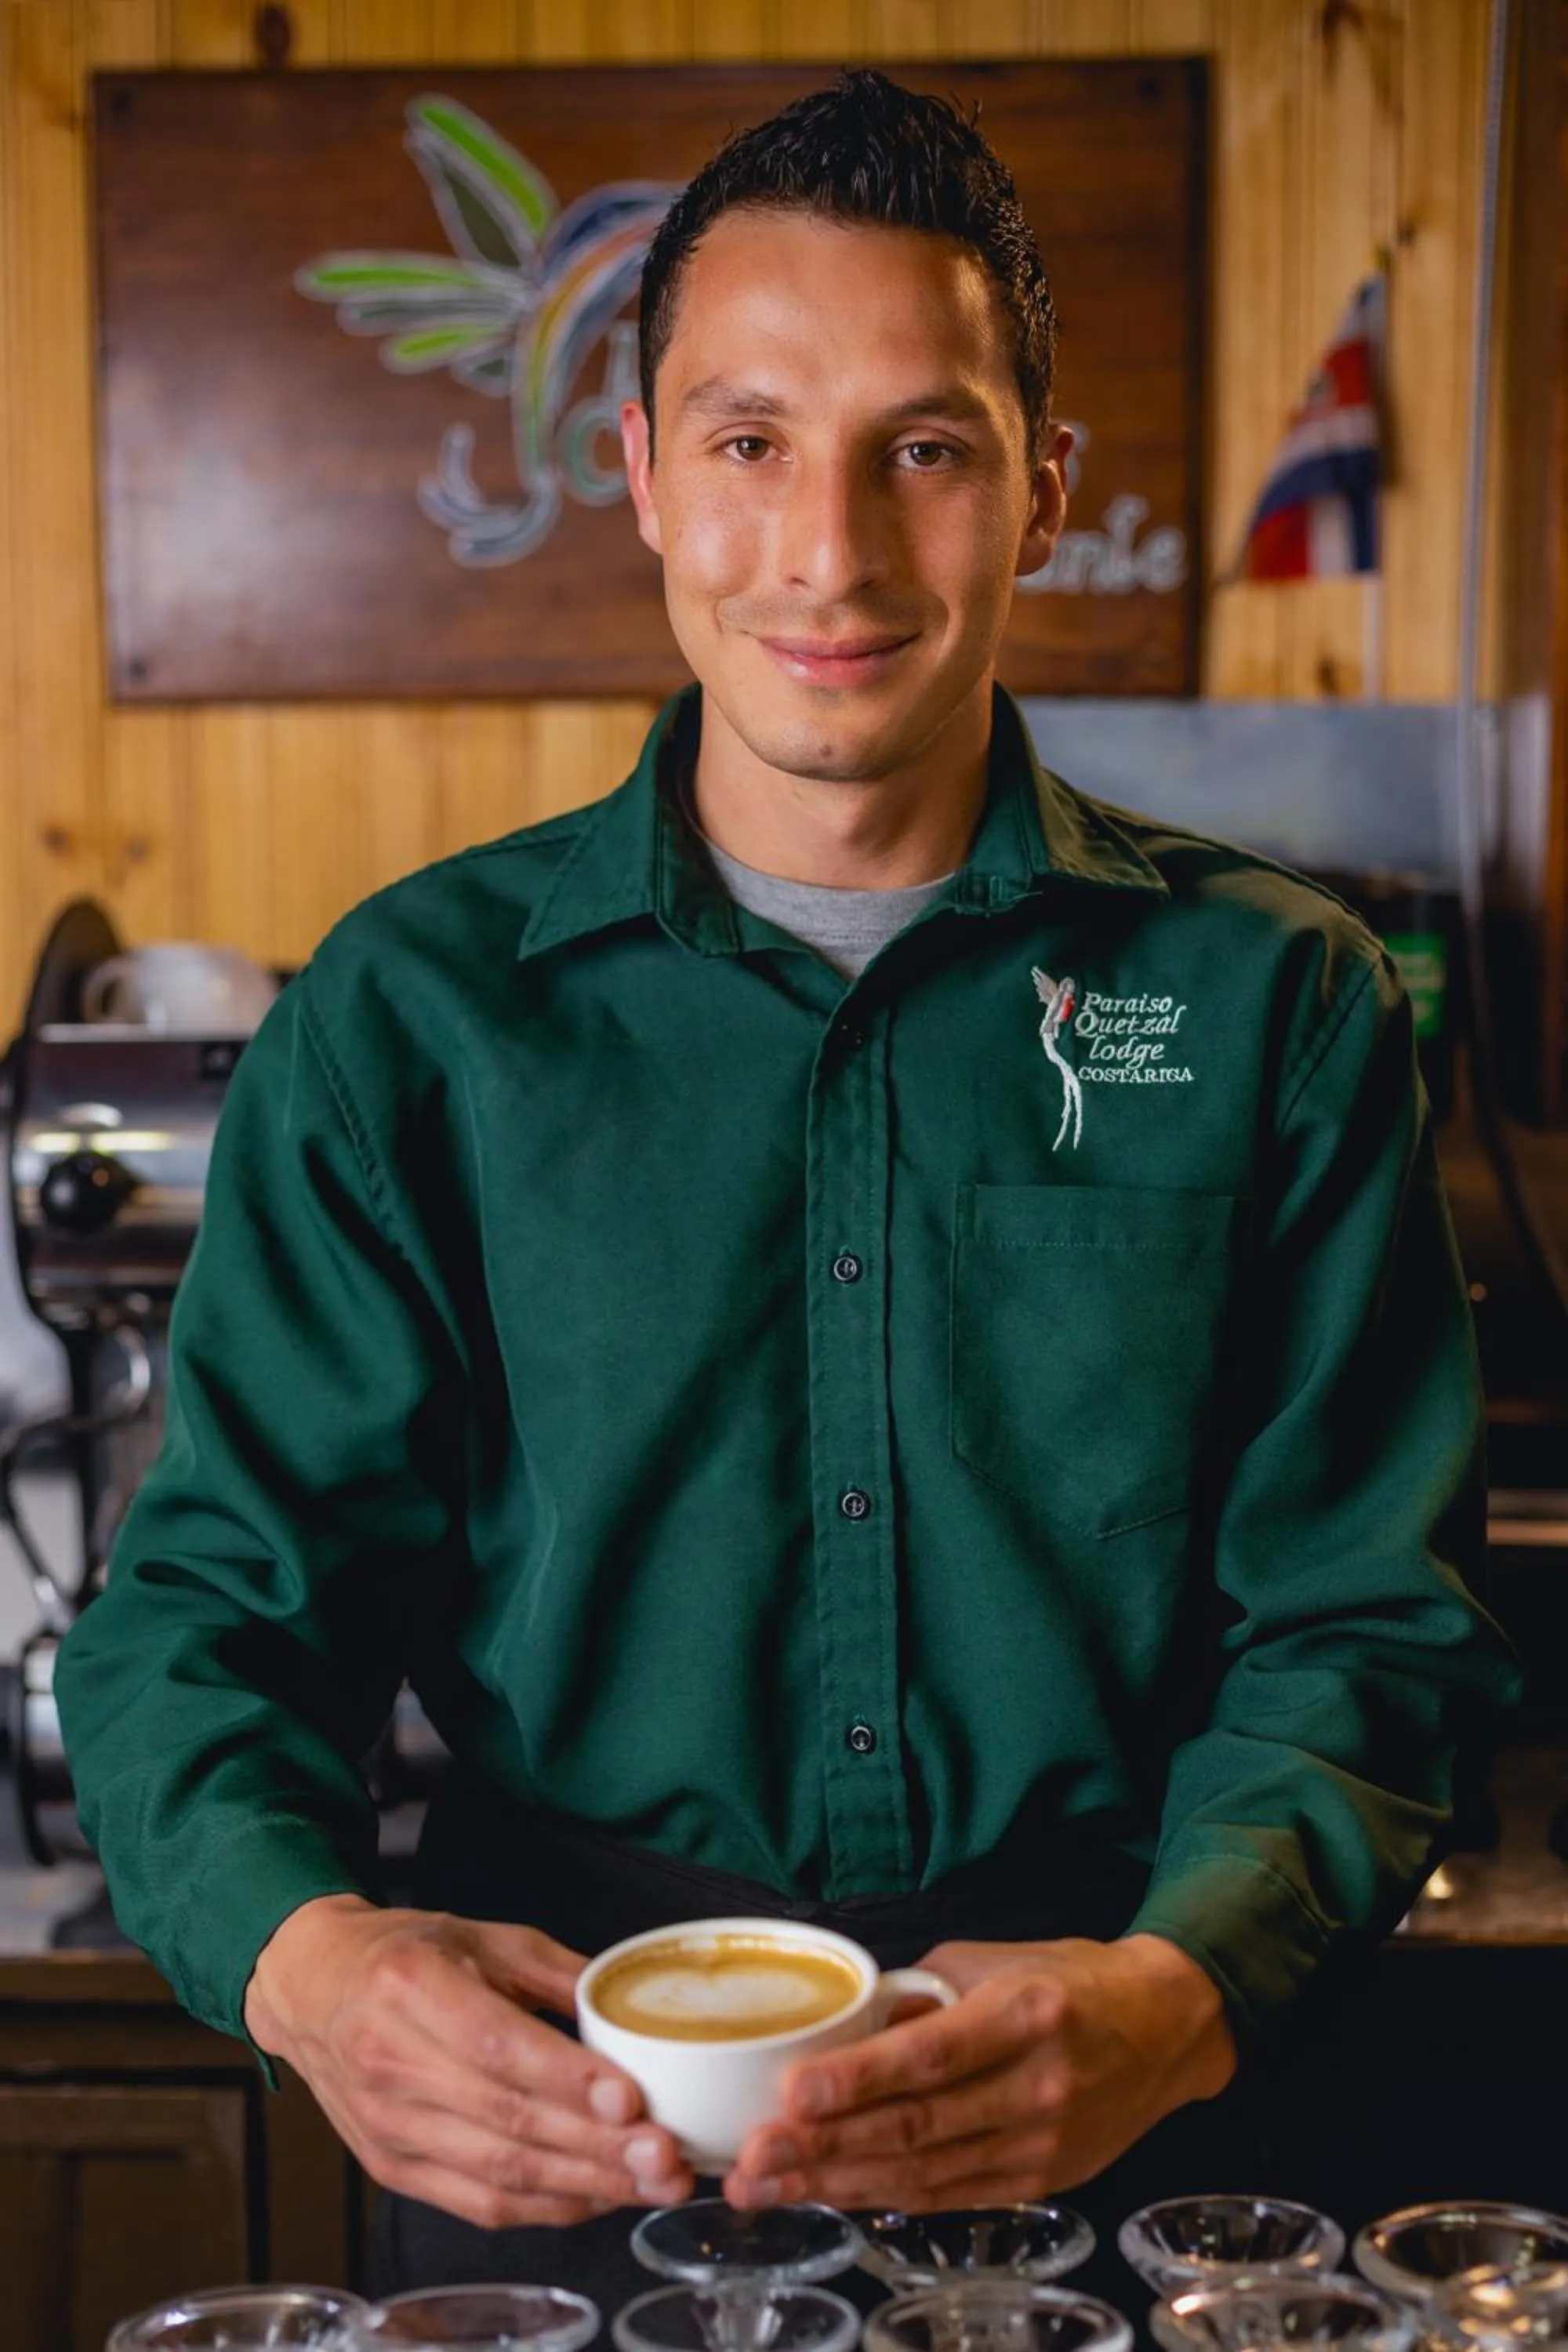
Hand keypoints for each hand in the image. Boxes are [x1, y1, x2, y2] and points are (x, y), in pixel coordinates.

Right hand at [245, 1895, 694, 2227]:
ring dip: (582, 2185)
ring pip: (497, 2171)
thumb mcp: (482, 1934)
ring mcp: (387, 2125)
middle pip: (505, 2120)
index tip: (630, 2098)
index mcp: (412, 1986)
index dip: (566, 2079)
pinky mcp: (391, 2168)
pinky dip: (544, 2206)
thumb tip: (633, 2009)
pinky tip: (595, 2196)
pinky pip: (477, 2202)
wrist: (311, 1988)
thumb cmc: (403, 1954)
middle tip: (666, 2156)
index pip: (496, 2045)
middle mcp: (391, 2061)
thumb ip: (558, 1971)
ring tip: (649, 2183)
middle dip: (596, 2146)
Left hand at [725, 1933, 1235, 2211]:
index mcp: (1024, 2015)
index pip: (929, 2056)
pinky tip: (832, 2195)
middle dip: (824, 2148)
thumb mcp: (993, 1961)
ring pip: (924, 2174)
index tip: (792, 2093)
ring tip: (769, 2185)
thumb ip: (917, 1995)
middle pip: (915, 2128)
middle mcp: (1036, 2086)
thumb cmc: (1068, 1981)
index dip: (858, 2080)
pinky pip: (949, 2195)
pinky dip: (885, 2197)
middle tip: (752, 2159)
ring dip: (838, 2184)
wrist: (1166, 2028)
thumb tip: (842, 2027)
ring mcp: (1042, 2144)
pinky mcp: (1041, 2181)